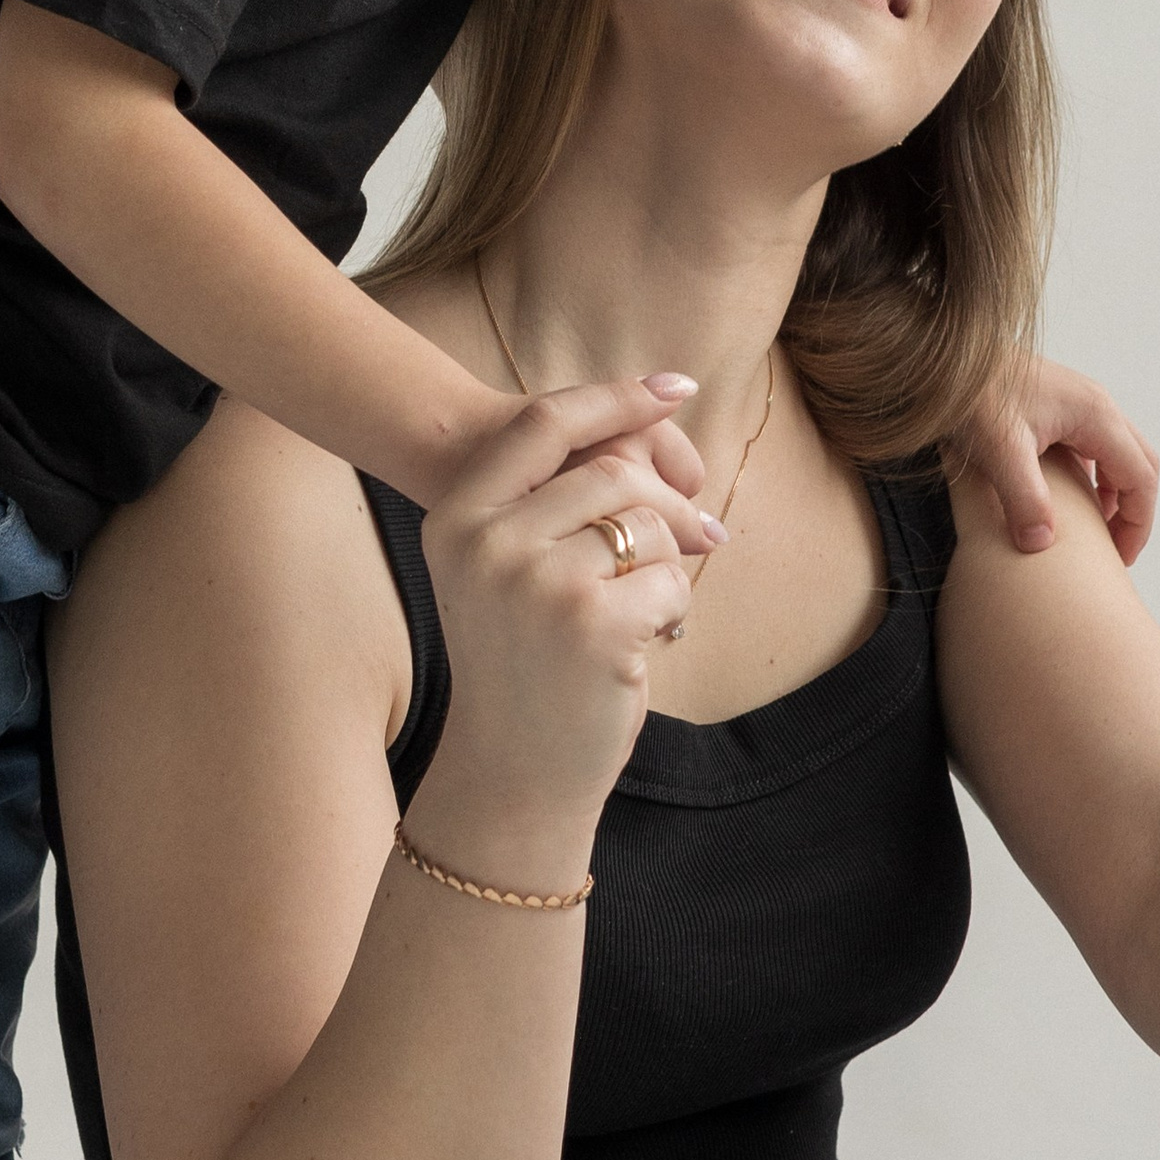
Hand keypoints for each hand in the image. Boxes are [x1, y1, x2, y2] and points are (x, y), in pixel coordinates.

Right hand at [411, 378, 719, 847]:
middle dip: (667, 508)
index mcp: (456, 517)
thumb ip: (553, 500)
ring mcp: (534, 580)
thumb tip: (657, 423)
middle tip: (703, 540)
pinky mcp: (589, 621)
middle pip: (611, 472)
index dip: (616, 398)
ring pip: (647, 525)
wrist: (513, 771)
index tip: (675, 388)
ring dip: (670, 567)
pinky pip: (671, 582)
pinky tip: (647, 648)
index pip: (544, 423)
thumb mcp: (505, 572)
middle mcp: (485, 540)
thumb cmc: (525, 665)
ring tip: (649, 613)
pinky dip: (676, 614)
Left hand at [965, 357, 1158, 564]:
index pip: (1140, 477)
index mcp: (1095, 415)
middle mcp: (1096, 405)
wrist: (944, 355)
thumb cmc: (972, 393)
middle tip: (1113, 552)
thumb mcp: (999, 449)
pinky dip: (1093, 477)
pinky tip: (1066, 499)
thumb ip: (1023, 498)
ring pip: (1117, 454)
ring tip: (1093, 532)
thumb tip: (1041, 544)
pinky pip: (1093, 445)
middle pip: (1138, 464)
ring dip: (1113, 493)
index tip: (1119, 559)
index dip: (1136, 523)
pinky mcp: (1057, 405)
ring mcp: (1077, 402)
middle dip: (1132, 511)